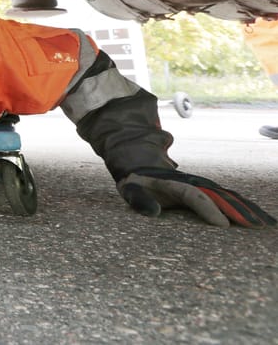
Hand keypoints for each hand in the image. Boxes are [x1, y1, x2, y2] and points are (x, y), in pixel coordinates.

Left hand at [118, 168, 274, 227]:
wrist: (142, 165)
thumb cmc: (136, 184)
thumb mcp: (129, 190)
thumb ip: (139, 200)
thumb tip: (154, 211)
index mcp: (173, 184)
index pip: (194, 196)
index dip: (208, 209)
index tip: (223, 225)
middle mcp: (192, 183)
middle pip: (218, 196)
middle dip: (237, 211)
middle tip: (256, 227)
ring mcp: (202, 185)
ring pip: (228, 196)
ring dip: (247, 209)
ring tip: (265, 224)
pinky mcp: (208, 190)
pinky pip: (230, 198)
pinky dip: (246, 206)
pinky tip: (260, 218)